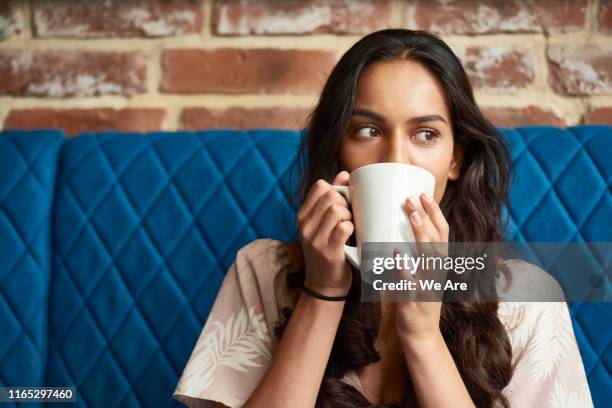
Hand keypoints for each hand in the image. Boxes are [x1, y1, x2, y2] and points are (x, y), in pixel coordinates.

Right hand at [297, 171, 353, 296]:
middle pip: (331, 196)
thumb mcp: (323, 224)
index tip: (342, 203)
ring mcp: (314, 239)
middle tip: (349, 217)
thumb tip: (344, 173)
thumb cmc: (328, 250)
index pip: (320, 186)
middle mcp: (304, 225)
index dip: (336, 189)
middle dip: (346, 202)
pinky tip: (351, 236)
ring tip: (350, 226)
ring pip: (337, 210)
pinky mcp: (327, 251)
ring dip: (350, 215)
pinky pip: (343, 227)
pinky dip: (352, 228)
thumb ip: (332, 198)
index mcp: (302, 215)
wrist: (324, 286)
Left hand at [395, 192, 448, 343]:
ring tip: (410, 215)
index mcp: (440, 264)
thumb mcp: (423, 273)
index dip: (435, 212)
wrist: (421, 333)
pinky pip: (409, 280)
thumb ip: (416, 254)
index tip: (424, 193)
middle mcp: (437, 272)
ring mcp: (428, 284)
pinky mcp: (414, 298)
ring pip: (428, 255)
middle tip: (412, 197)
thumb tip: (400, 229)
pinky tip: (395, 253)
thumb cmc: (418, 298)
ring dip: (421, 234)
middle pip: (437, 238)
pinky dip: (403, 266)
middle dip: (427, 216)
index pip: (443, 233)